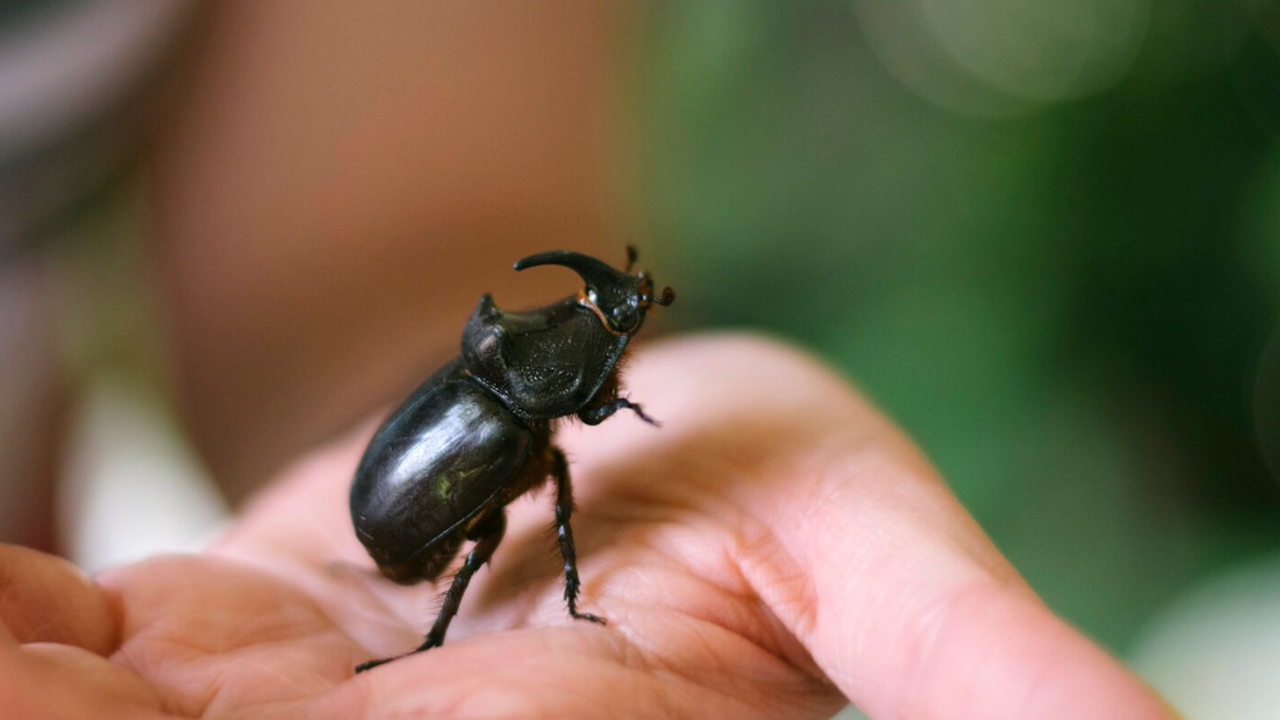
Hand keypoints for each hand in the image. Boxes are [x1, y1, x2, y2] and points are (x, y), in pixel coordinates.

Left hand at [0, 335, 1177, 718]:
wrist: (616, 410)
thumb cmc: (758, 477)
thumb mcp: (867, 544)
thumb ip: (970, 660)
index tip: (273, 694)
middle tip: (36, 678)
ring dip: (40, 693)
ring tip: (2, 644)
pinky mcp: (211, 648)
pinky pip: (72, 646)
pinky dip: (14, 621)